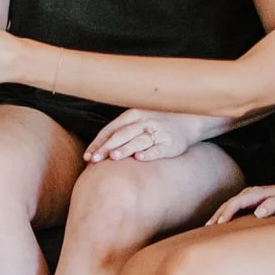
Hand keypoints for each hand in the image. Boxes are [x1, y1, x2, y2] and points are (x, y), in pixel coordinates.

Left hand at [85, 109, 219, 162]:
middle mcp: (144, 122)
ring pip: (138, 141)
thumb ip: (119, 132)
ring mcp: (157, 132)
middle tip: (95, 159)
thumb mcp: (136, 121)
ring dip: (125, 149)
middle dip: (107, 147)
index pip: (111, 129)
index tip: (87, 156)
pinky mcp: (170, 144)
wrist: (187, 122)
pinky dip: (148, 153)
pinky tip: (139, 158)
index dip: (98, 143)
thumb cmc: (154, 124)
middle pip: (122, 134)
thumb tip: (95, 151)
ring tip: (114, 157)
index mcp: (132, 115)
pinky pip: (157, 149)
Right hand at [208, 183, 274, 223]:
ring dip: (218, 215)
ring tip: (209, 227)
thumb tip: (258, 212)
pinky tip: (220, 223)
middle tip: (208, 228)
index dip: (227, 213)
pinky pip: (232, 208)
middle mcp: (247, 193)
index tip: (221, 224)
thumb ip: (273, 204)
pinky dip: (224, 215)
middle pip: (227, 204)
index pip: (235, 202)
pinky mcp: (247, 202)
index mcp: (254, 193)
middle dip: (217, 215)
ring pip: (227, 205)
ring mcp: (246, 197)